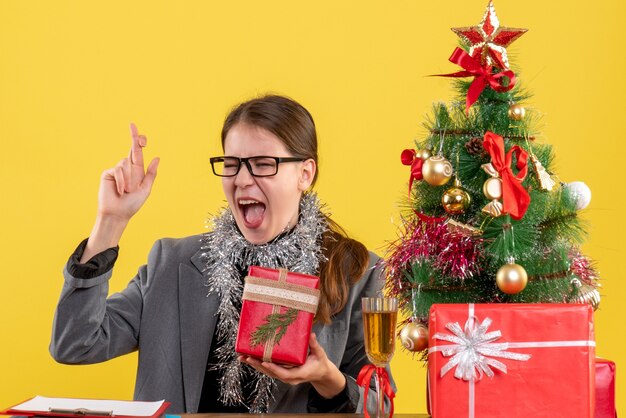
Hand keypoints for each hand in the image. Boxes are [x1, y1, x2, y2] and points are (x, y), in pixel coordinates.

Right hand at [80, 123, 159, 261]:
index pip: (138, 152)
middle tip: (133, 125)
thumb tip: (157, 157)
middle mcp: (127, 168)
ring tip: (127, 191)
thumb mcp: (145, 189)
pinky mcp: (108, 173)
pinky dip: (122, 181)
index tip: (139, 131)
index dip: (138, 141)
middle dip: (134, 136)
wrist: (118, 213)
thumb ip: (151, 174)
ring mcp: (117, 169)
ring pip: (126, 163)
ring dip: (129, 179)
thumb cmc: (132, 204)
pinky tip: (121, 191)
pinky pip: (118, 170)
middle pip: (132, 148)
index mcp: (138, 170)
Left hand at [239, 333, 345, 398]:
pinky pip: (269, 369)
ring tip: (243, 358)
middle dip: (259, 366)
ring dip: (255, 365)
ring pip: (268, 372)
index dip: (274, 368)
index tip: (265, 362)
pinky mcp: (281, 372)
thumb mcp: (320, 353)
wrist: (320, 373)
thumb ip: (314, 345)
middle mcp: (290, 377)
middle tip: (247, 358)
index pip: (284, 373)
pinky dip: (259, 364)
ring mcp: (285, 376)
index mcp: (299, 374)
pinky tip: (249, 359)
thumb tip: (311, 334)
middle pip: (272, 373)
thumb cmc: (319, 363)